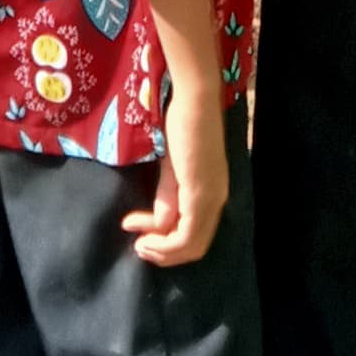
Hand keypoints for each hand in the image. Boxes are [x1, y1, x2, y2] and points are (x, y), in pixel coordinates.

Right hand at [126, 68, 229, 267]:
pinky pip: (186, 235)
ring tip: (138, 245)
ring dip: (162, 252)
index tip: (139, 235)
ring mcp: (211, 199)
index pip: (195, 236)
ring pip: (191, 246)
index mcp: (212, 194)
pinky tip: (143, 235)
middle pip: (195, 248)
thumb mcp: (172, 170)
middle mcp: (217, 201)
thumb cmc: (183, 126)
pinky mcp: (201, 194)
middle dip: (164, 254)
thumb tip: (160, 224)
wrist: (193, 101)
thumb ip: (168, 197)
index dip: (167, 245)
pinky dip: (164, 243)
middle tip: (138, 249)